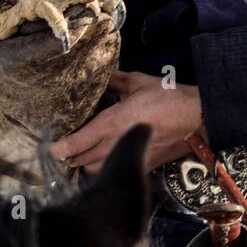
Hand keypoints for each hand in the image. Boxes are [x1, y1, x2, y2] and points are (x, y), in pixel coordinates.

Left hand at [49, 69, 208, 175]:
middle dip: (70, 156)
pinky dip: (103, 169)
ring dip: (85, 164)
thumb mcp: (138, 82)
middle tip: (62, 146)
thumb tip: (99, 74)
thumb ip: (114, 81)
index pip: (80, 141)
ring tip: (80, 153)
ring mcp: (129, 157)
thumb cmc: (168, 97)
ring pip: (96, 170)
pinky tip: (102, 158)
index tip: (49, 148)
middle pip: (83, 160)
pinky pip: (114, 172)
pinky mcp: (141, 165)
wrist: (196, 119)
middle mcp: (117, 143)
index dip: (61, 148)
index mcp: (113, 122)